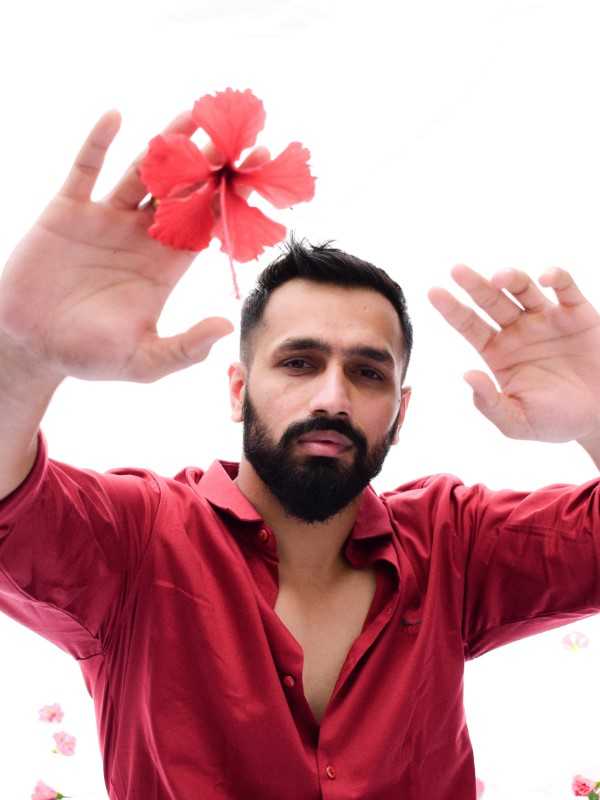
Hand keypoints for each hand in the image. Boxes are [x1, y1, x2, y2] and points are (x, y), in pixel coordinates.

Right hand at [0, 110, 234, 382]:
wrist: (30, 347)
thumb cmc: (89, 357)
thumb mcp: (143, 361)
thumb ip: (185, 348)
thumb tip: (226, 326)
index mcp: (164, 267)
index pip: (202, 226)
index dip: (227, 201)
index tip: (253, 174)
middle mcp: (140, 237)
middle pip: (180, 191)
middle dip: (205, 164)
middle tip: (232, 132)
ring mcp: (105, 220)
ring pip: (141, 173)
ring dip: (164, 144)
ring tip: (192, 114)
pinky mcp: (68, 211)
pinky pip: (85, 170)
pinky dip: (99, 144)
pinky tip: (118, 116)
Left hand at [427, 265, 599, 442]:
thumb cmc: (556, 421)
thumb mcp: (517, 422)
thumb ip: (489, 404)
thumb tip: (467, 375)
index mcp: (498, 352)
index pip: (469, 326)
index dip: (452, 309)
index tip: (433, 292)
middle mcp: (518, 331)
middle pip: (491, 301)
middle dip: (474, 285)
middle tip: (456, 270)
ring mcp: (546, 319)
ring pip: (523, 289)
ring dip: (511, 279)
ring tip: (498, 278)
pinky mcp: (577, 314)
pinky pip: (566, 289)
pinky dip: (556, 278)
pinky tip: (546, 278)